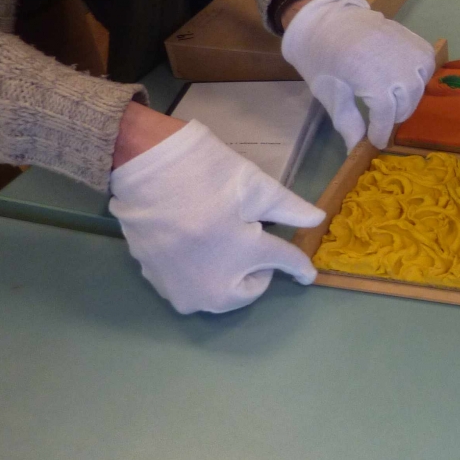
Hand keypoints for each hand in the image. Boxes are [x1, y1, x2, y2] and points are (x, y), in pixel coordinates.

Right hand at [109, 121, 323, 313]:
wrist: (142, 168)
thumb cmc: (205, 174)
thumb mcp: (255, 187)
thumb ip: (289, 209)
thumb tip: (317, 219)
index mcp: (246, 260)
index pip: (285, 264)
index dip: (299, 265)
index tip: (307, 273)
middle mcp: (214, 288)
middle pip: (248, 288)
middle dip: (254, 267)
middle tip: (244, 232)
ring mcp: (181, 291)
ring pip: (219, 291)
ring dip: (227, 272)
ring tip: (218, 235)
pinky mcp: (157, 284)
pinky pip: (192, 284)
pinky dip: (200, 270)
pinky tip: (193, 240)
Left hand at [281, 0, 435, 148]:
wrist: (327, 19)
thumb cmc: (323, 58)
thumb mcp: (330, 94)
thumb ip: (348, 122)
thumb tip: (355, 149)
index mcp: (371, 78)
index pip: (386, 117)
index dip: (380, 132)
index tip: (376, 141)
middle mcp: (396, 65)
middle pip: (406, 104)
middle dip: (393, 116)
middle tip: (381, 118)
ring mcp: (408, 50)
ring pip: (419, 88)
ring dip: (407, 99)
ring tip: (392, 101)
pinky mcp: (415, 40)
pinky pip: (427, 65)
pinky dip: (420, 76)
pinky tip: (405, 80)